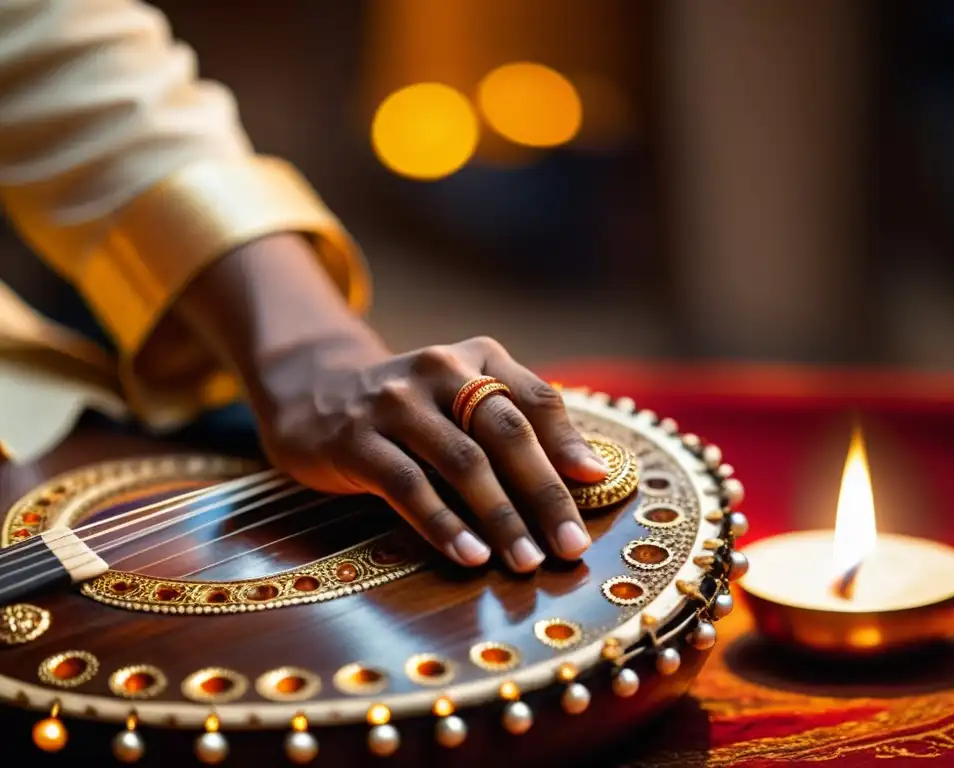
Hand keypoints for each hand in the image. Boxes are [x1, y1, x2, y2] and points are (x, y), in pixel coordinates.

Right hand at [253, 334, 608, 572]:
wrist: (315, 392)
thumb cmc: (412, 409)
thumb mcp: (462, 399)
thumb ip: (515, 424)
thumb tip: (587, 474)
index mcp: (478, 358)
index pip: (535, 398)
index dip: (568, 441)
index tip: (596, 482)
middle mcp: (440, 370)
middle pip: (505, 432)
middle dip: (544, 493)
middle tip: (572, 545)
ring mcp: (395, 403)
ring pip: (461, 462)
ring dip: (500, 516)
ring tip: (527, 561)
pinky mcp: (357, 439)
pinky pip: (409, 485)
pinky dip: (444, 523)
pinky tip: (470, 556)